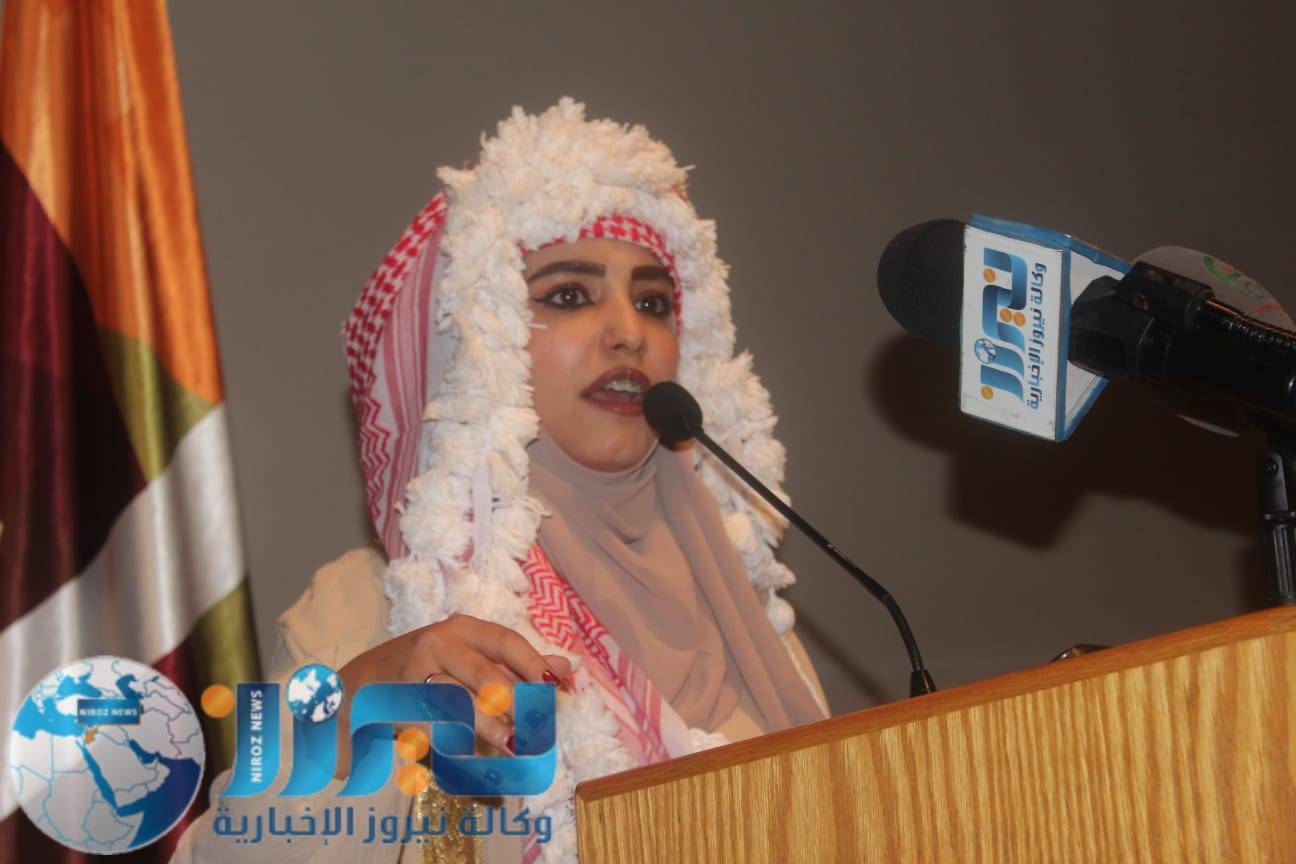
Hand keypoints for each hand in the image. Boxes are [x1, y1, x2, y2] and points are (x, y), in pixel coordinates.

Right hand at [332, 613, 570, 778]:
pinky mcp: (399, 706)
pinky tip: (478, 760)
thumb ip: (516, 662)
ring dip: (490, 728)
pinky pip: (435, 728)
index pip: (505, 641)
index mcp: (462, 628)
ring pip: (460, 703)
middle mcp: (437, 644)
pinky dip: (460, 746)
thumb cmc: (428, 667)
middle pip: (485, 674)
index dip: (532, 662)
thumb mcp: (469, 654)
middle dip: (515, 704)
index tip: (555, 687)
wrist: (361, 687)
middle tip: (539, 728)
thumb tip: (566, 667)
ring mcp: (415, 674)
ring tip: (515, 747)